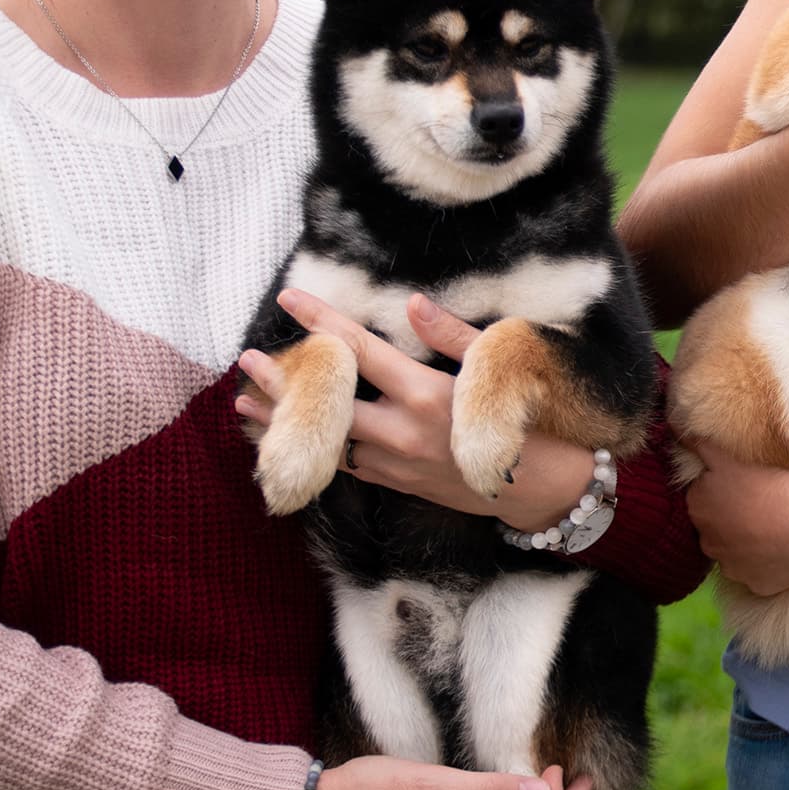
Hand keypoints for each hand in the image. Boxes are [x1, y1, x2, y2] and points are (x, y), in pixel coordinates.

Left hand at [234, 291, 596, 533]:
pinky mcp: (398, 485)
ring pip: (327, 440)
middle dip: (283, 383)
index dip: (322, 322)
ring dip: (286, 423)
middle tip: (246, 362)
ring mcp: (397, 464)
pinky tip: (290, 438)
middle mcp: (404, 431)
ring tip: (245, 406)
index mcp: (427, 395)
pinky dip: (314, 447)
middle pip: (328, 403)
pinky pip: (345, 463)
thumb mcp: (494, 371)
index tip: (289, 300)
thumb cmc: (528, 421)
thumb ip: (451, 335)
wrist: (543, 490)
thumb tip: (412, 301)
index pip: (360, 351)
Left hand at [678, 435, 788, 594]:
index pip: (702, 498)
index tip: (744, 485)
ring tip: (773, 527)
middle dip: (730, 520)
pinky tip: (782, 548)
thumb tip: (671, 428)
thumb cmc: (769, 482)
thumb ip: (698, 445)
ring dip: (746, 543)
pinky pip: (758, 573)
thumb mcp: (729, 457)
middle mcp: (707, 543)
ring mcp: (732, 568)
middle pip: (715, 528)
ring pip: (734, 553)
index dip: (723, 491)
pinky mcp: (756, 586)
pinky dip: (766, 564)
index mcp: (697, 509)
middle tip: (759, 505)